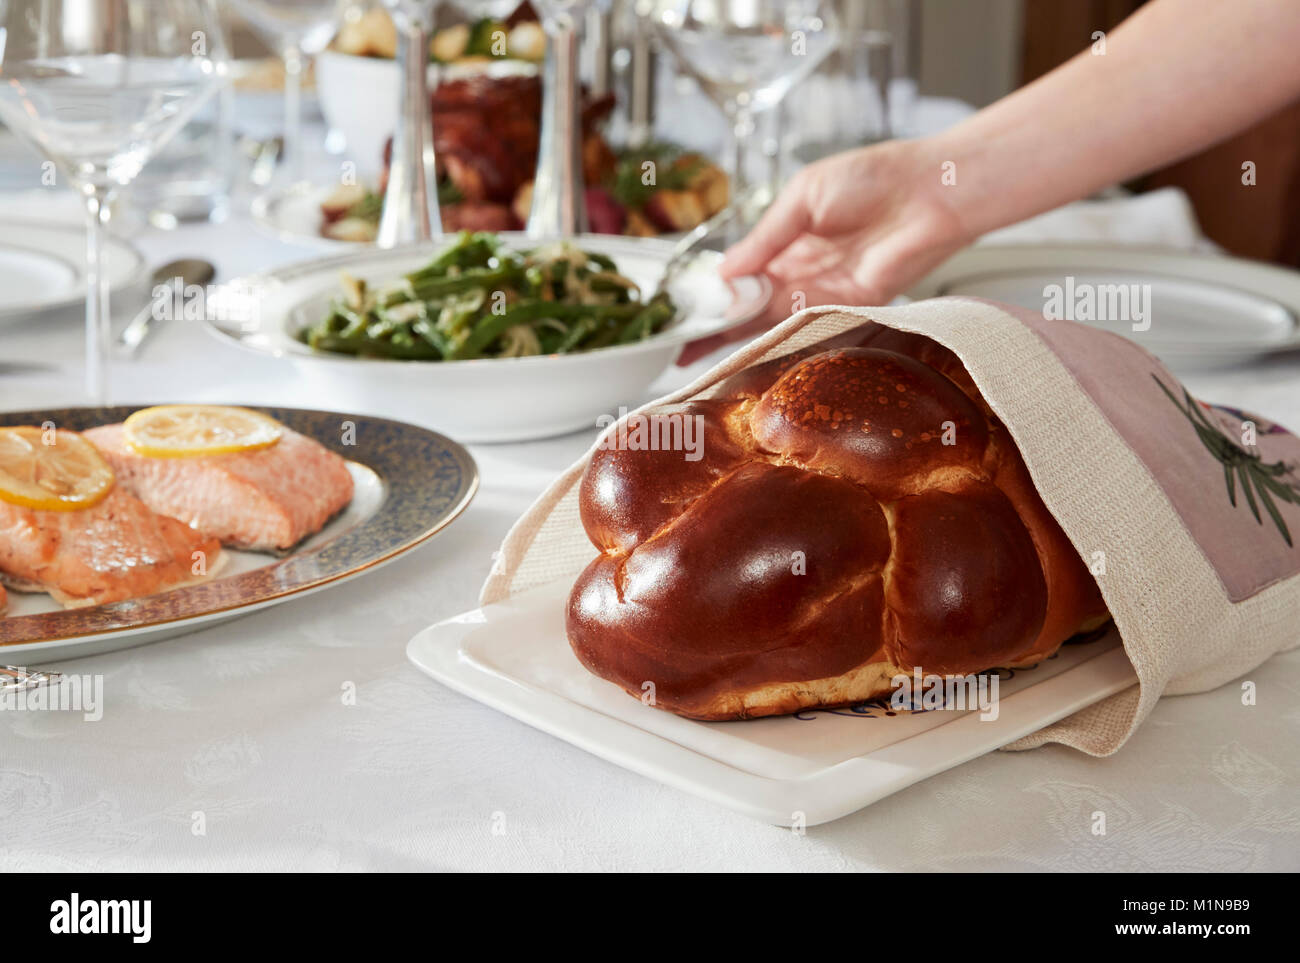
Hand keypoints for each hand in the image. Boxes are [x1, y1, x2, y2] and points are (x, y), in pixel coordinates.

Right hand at [678, 138, 969, 364]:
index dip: (712, 293)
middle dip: (714, 326)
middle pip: (749, 306)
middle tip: (676, 345)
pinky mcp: (847, 306)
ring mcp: (822, 291)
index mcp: (787, 240)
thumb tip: (726, 270)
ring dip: (734, 336)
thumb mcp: (804, 195)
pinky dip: (771, 334)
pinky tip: (741, 342)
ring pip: (768, 320)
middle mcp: (802, 270)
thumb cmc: (876, 177)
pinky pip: (802, 324)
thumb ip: (766, 237)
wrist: (932, 190)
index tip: (681, 311)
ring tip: (694, 350)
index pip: (740, 275)